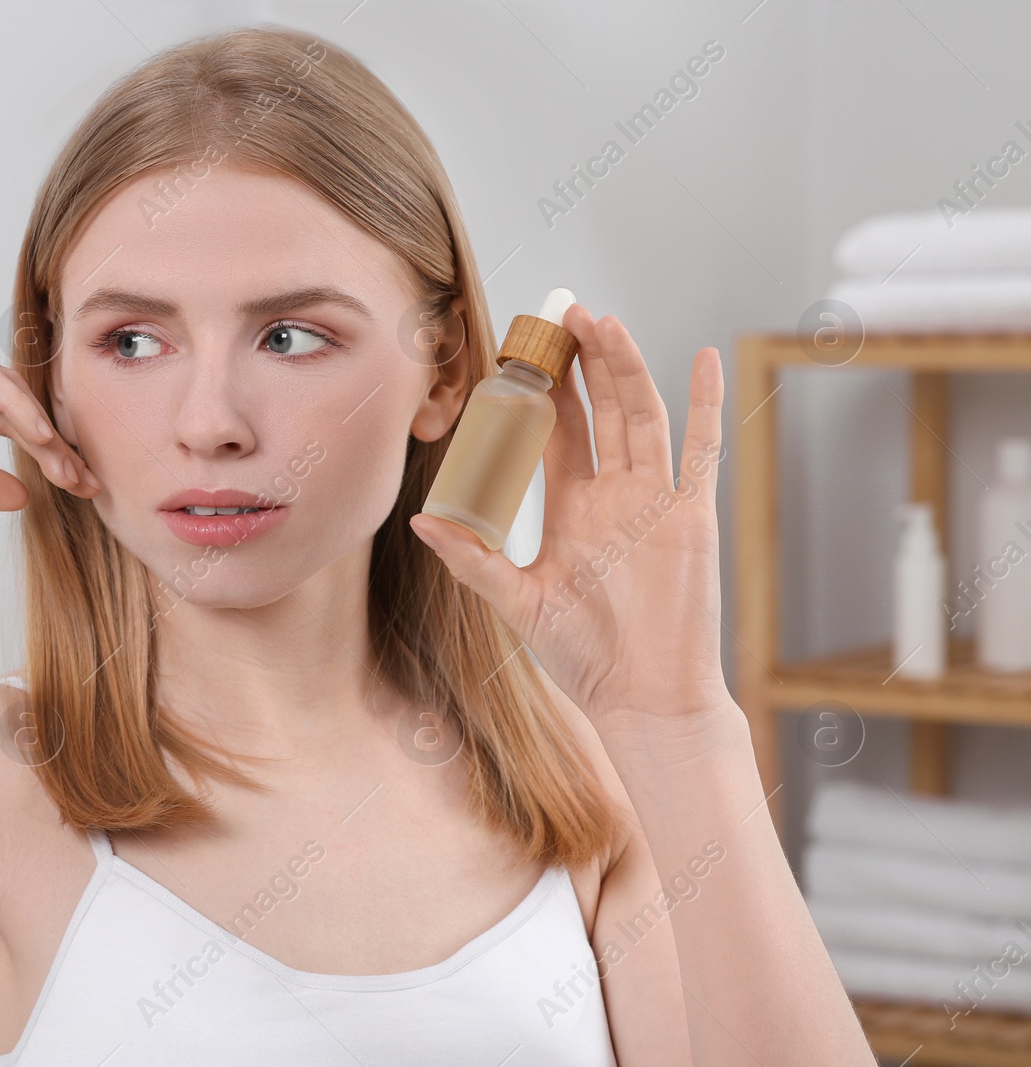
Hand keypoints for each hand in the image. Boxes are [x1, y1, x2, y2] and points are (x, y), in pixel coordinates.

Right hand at [0, 328, 98, 508]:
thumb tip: (23, 495)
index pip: (7, 419)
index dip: (46, 453)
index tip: (78, 488)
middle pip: (16, 402)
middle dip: (57, 443)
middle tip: (91, 481)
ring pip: (5, 389)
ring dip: (43, 429)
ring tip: (71, 468)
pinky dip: (12, 407)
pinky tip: (39, 438)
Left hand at [409, 305, 728, 728]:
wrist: (645, 697)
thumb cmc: (586, 657)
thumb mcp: (516, 602)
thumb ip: (472, 559)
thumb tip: (420, 520)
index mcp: (572, 509)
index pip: (553, 432)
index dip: (539, 390)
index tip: (519, 348)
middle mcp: (613, 495)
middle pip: (598, 409)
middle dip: (580, 360)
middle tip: (561, 311)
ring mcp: (654, 501)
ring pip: (640, 415)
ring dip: (624, 367)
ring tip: (602, 320)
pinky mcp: (692, 516)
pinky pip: (701, 450)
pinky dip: (707, 404)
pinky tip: (703, 359)